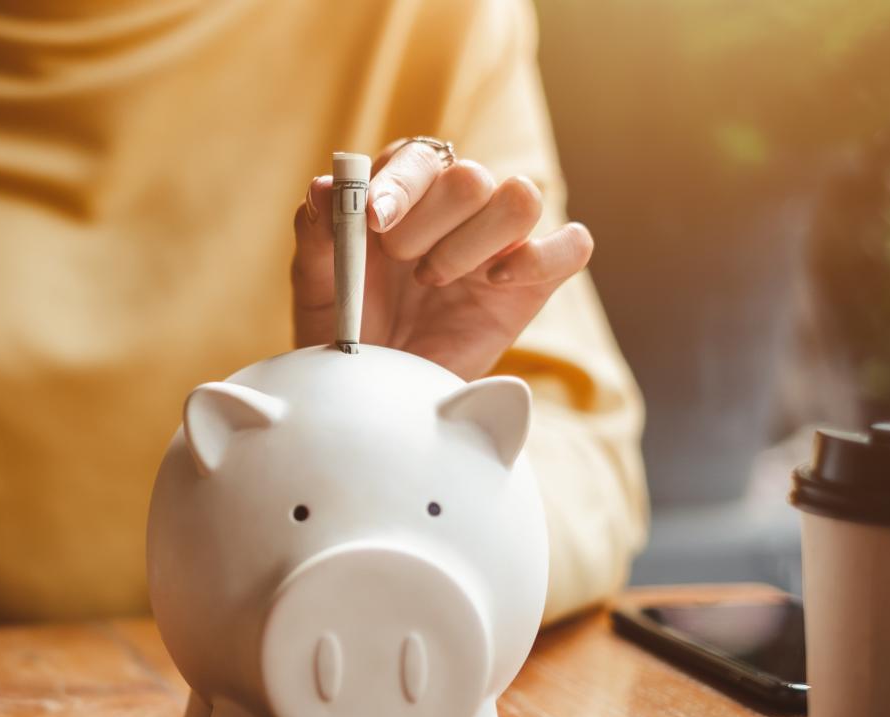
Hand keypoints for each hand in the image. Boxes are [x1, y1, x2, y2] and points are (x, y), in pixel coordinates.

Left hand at [291, 139, 594, 379]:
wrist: (371, 386)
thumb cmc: (344, 326)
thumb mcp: (317, 282)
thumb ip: (318, 232)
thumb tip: (326, 185)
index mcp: (407, 190)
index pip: (420, 156)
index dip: (400, 184)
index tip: (373, 221)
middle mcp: (458, 206)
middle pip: (471, 176)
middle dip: (428, 223)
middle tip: (400, 263)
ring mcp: (500, 241)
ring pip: (522, 197)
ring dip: (473, 242)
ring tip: (433, 280)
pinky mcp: (533, 281)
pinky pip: (572, 245)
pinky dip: (540, 257)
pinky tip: (492, 281)